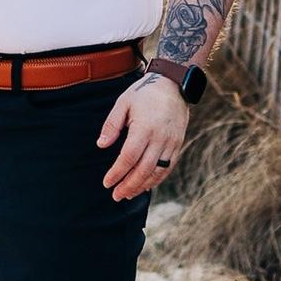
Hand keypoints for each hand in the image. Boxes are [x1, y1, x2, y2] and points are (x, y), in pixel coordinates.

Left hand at [97, 74, 189, 200]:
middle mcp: (160, 138)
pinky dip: (157, 179)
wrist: (174, 84)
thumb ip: (112, 125)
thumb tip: (101, 145)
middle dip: (129, 185)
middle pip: (144, 169)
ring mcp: (171, 142)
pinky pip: (168, 167)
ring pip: (157, 172)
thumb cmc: (144, 92)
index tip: (107, 183)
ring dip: (142, 186)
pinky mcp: (178, 144)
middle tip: (116, 196)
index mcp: (144, 128)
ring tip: (128, 194)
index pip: (129, 157)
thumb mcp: (123, 103)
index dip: (117, 173)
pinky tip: (146, 185)